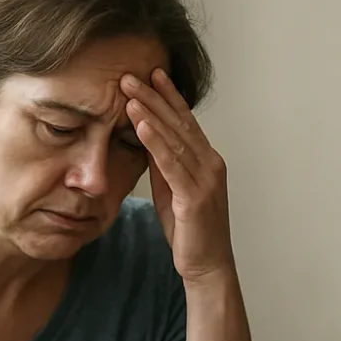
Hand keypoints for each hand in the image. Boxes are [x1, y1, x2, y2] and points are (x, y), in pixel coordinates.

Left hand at [121, 69, 233, 282]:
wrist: (207, 266)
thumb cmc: (190, 232)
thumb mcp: (172, 190)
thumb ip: (163, 164)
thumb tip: (145, 137)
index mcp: (208, 161)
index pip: (186, 122)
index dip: (168, 96)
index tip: (151, 74)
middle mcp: (211, 165)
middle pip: (179, 123)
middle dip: (154, 97)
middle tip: (129, 75)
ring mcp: (206, 180)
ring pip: (175, 138)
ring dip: (150, 112)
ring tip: (129, 92)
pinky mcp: (196, 197)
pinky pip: (172, 164)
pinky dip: (155, 142)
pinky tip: (140, 124)